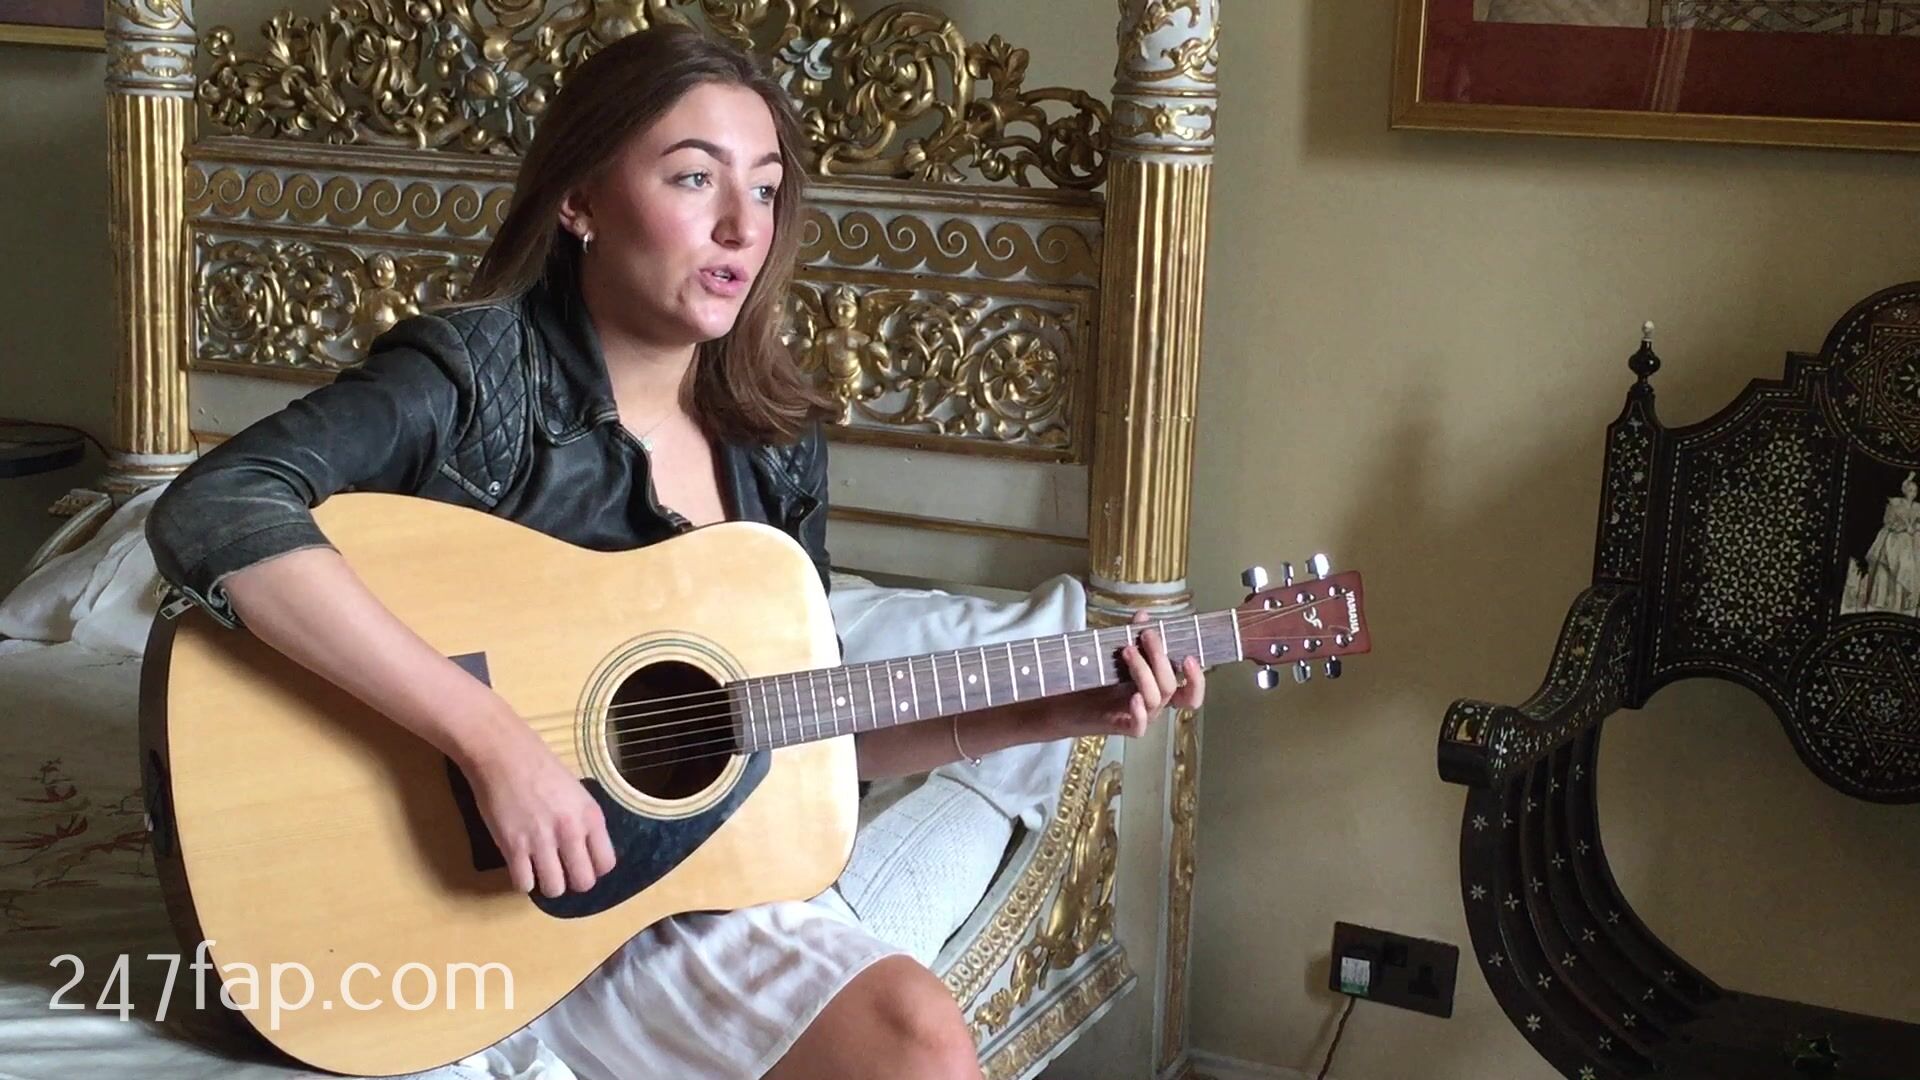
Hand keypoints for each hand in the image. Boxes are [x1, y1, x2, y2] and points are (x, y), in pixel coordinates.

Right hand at [459, 720, 617, 897]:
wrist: (504, 754)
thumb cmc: (541, 768)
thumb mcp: (577, 793)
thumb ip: (583, 822)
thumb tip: (585, 852)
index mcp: (591, 816)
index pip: (606, 864)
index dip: (594, 869)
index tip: (582, 863)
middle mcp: (571, 831)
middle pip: (583, 882)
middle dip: (573, 882)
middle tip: (561, 871)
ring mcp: (541, 841)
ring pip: (554, 889)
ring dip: (547, 885)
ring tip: (540, 871)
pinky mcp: (513, 847)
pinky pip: (523, 884)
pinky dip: (523, 881)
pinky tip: (521, 867)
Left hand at [1041, 610, 1205, 739]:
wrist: (1061, 701)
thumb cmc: (1092, 678)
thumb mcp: (1114, 652)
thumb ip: (1132, 636)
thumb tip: (1144, 615)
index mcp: (1157, 688)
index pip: (1189, 691)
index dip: (1196, 679)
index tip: (1188, 656)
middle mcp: (1152, 703)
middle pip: (1171, 687)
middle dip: (1161, 658)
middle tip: (1146, 636)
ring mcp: (1138, 716)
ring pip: (1156, 699)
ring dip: (1144, 672)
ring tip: (1126, 651)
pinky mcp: (1120, 726)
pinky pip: (1139, 727)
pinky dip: (1140, 712)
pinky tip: (1133, 697)